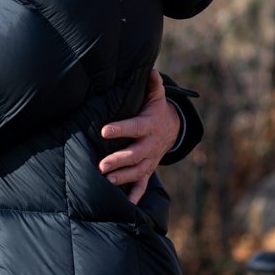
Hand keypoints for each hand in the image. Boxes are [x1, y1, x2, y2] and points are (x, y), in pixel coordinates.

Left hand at [97, 66, 178, 203]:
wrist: (172, 130)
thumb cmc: (155, 110)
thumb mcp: (156, 96)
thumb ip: (152, 84)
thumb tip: (150, 69)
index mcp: (148, 125)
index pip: (134, 127)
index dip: (120, 129)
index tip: (104, 130)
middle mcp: (150, 145)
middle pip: (134, 154)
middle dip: (118, 160)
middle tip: (102, 165)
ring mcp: (150, 160)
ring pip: (137, 171)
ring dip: (123, 177)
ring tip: (107, 180)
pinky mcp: (148, 170)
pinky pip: (142, 185)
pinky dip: (135, 195)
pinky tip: (125, 205)